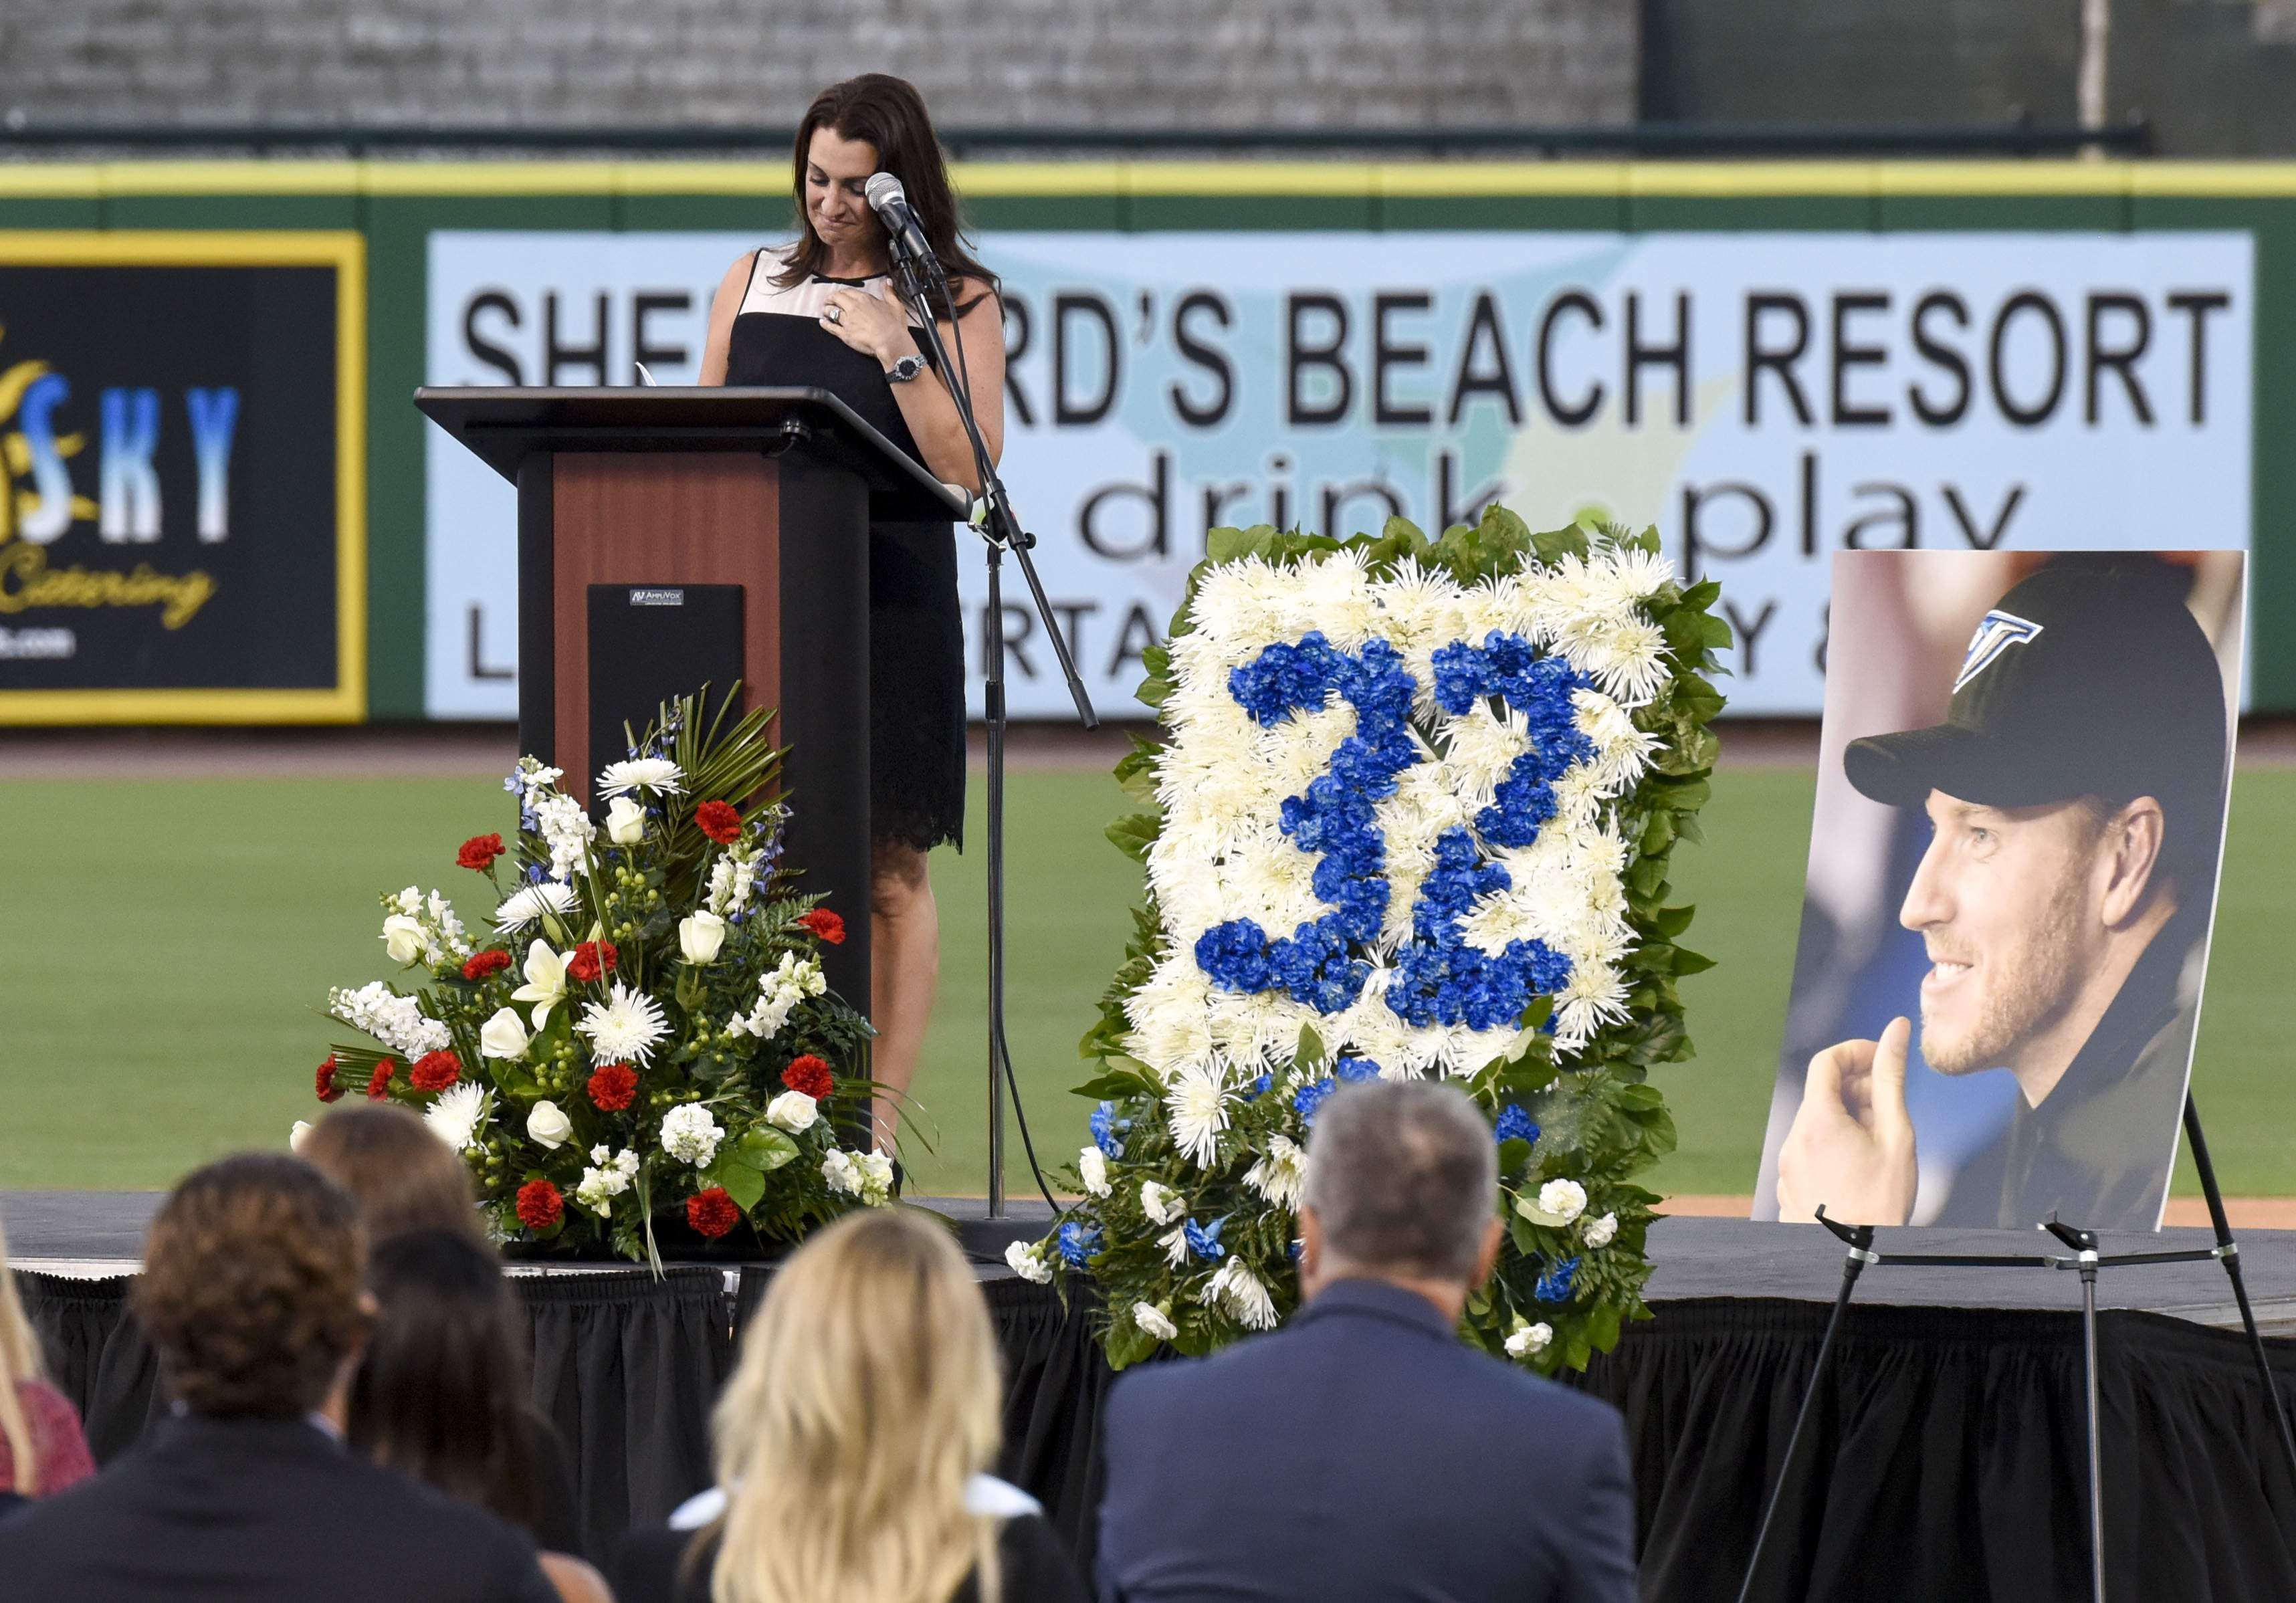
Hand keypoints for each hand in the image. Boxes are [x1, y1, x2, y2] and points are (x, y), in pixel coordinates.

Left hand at [819, 287, 915, 367]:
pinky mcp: (845, 334)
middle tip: (828, 301)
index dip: (842, 293)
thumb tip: (887, 281)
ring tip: (825, 310)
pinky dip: (825, 324)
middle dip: (831, 298)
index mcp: (864, 299)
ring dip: (827, 310)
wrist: (891, 341)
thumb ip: (889, 292)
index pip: (848, 292)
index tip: (841, 295)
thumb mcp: (895, 305)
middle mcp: (853, 307)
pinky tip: (822, 322)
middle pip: (836, 298)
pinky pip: (831, 327)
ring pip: (832, 311)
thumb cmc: (894, 325)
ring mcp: (848, 321)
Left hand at [1775, 1016, 1916, 1225]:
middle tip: (1889, 1108)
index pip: (1826, 1061)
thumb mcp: (1896, 1135)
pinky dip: (1832, 1143)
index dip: (1856, 1052)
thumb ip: (1891, 1078)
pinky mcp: (1788, 1182)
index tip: (1882, 1060)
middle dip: (1856, 1089)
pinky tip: (1858, 1165)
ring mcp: (1787, 1162)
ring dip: (1847, 1118)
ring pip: (1816, 1121)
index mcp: (1817, 1121)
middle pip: (1822, 1092)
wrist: (1856, 1256)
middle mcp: (1793, 1138)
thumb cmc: (1882, 1202)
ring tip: (1878, 1143)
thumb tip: (1895, 1030)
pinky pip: (1809, 1147)